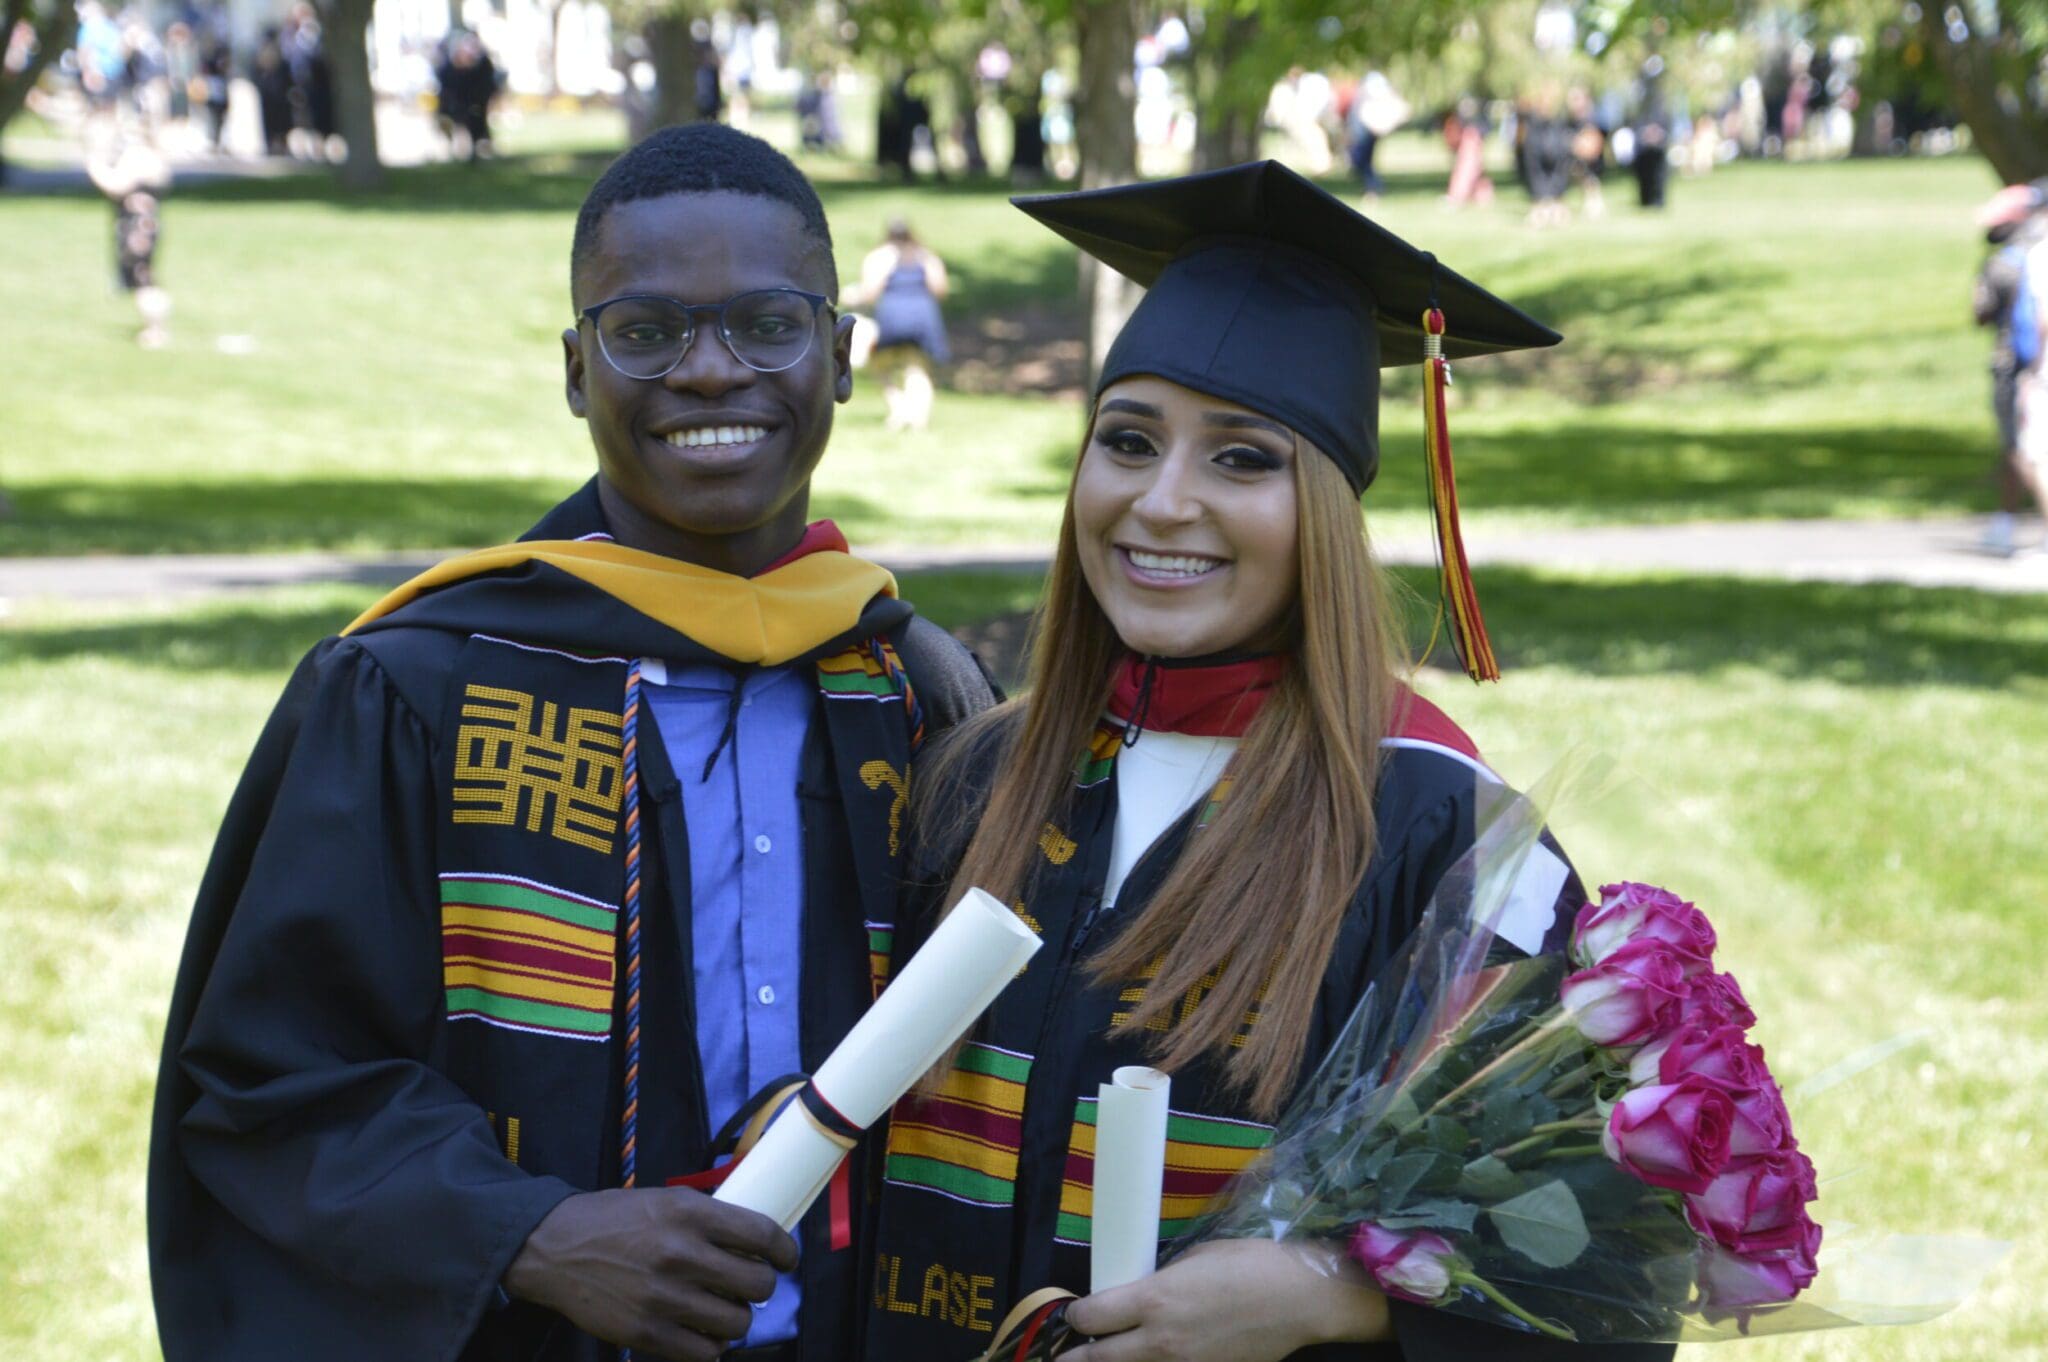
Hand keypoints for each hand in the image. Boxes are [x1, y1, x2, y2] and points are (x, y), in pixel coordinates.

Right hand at [503, 1187, 797, 1360]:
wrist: (555, 1249)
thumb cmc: (614, 1221)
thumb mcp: (665, 1201)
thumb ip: (708, 1220)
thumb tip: (754, 1241)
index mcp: (689, 1213)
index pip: (762, 1234)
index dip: (786, 1251)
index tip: (787, 1258)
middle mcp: (681, 1254)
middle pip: (758, 1284)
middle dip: (761, 1286)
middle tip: (749, 1285)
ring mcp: (664, 1298)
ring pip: (737, 1322)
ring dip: (737, 1318)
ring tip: (723, 1309)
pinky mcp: (646, 1334)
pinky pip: (705, 1353)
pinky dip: (711, 1345)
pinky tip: (702, 1332)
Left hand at [1063, 1240, 1390, 1361]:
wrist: (1301, 1300)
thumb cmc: (1250, 1265)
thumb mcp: (1196, 1259)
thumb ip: (1161, 1281)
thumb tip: (1144, 1291)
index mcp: (1154, 1300)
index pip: (1091, 1317)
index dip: (1076, 1317)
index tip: (1075, 1315)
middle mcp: (1160, 1340)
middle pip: (1097, 1359)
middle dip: (1075, 1358)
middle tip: (1065, 1356)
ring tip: (1103, 1358)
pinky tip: (1151, 1360)